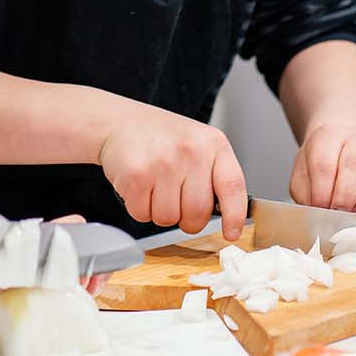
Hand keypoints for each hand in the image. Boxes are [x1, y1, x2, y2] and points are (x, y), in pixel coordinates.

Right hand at [98, 112, 248, 240]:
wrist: (121, 121)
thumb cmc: (162, 138)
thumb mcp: (198, 144)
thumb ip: (214, 175)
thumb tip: (228, 216)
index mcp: (213, 143)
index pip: (232, 186)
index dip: (234, 215)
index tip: (231, 233)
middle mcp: (191, 151)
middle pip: (198, 213)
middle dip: (186, 219)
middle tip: (176, 201)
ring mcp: (164, 163)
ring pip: (168, 219)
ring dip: (159, 213)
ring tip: (155, 187)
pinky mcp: (137, 175)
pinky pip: (143, 214)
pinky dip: (139, 208)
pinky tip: (140, 186)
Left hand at [289, 123, 355, 214]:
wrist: (336, 141)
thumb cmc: (319, 160)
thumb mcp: (302, 173)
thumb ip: (307, 192)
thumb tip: (315, 213)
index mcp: (328, 137)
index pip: (324, 164)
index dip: (322, 191)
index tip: (319, 210)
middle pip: (353, 166)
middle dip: (344, 198)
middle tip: (336, 216)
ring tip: (355, 216)